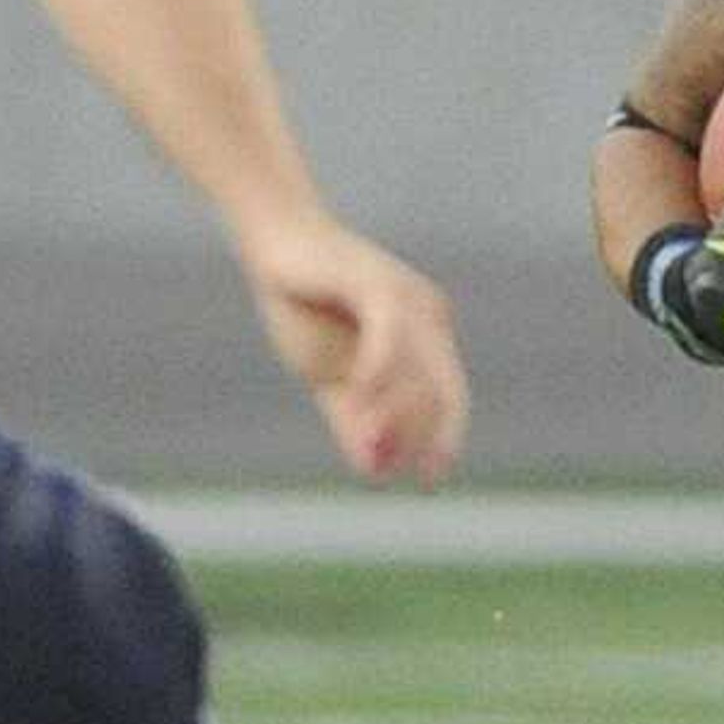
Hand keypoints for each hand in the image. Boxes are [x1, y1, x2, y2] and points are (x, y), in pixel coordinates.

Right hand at [231, 212, 468, 484]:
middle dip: (419, 433)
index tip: (429, 477)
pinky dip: (378, 367)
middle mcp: (428, 315)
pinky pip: (389, 329)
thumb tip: (375, 469)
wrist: (273, 246)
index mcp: (428, 336)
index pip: (449, 396)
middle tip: (385, 466)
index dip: (444, 438)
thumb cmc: (304, 306)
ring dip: (395, 412)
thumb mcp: (331, 374)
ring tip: (373, 446)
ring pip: (419, 365)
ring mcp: (406, 296)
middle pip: (442, 386)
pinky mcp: (374, 281)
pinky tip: (358, 392)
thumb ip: (355, 417)